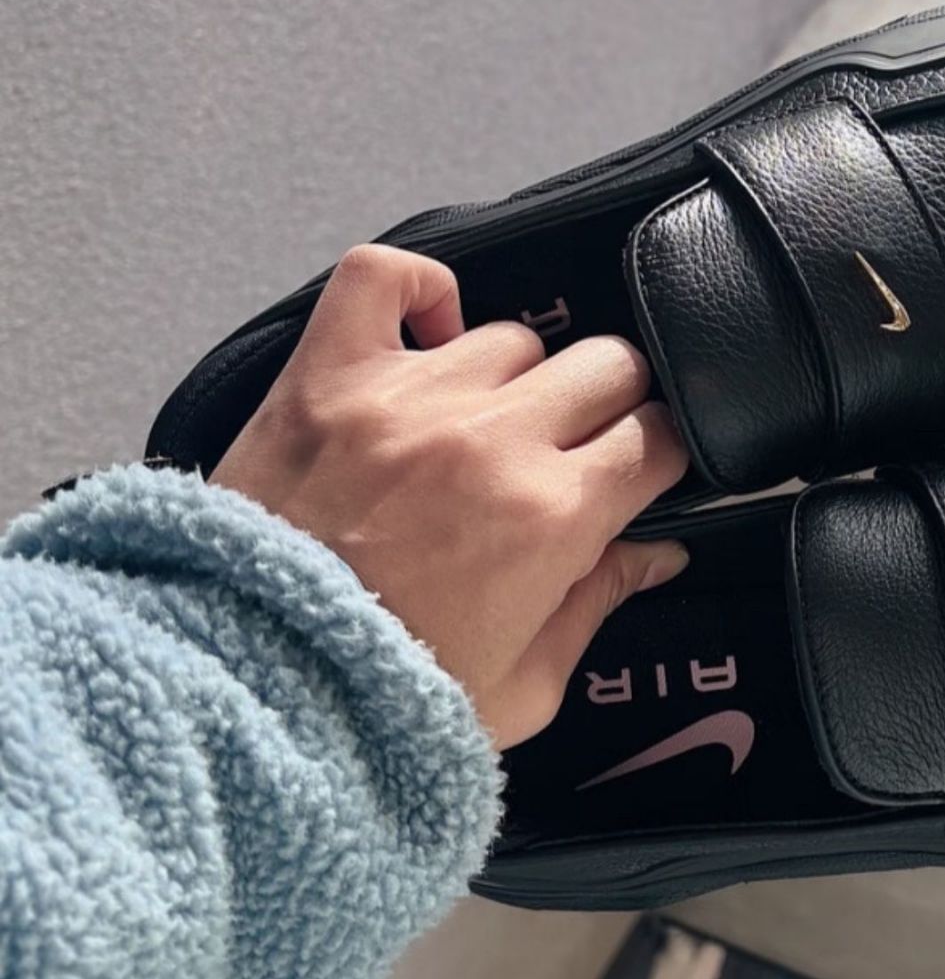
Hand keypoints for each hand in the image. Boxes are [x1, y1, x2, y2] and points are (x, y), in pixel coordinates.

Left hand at [212, 245, 688, 746]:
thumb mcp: (525, 685)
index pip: (661, 436)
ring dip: (514, 378)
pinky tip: (430, 331)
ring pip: (514, 336)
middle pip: (608, 366)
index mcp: (553, 518)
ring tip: (482, 425)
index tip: (647, 469)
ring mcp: (408, 397)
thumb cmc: (380, 702)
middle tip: (579, 447)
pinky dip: (418, 290)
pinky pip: (387, 276)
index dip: (665, 452)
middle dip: (611, 407)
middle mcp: (491, 442)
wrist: (245, 693)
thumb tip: (658, 552)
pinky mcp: (328, 374)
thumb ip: (600, 604)